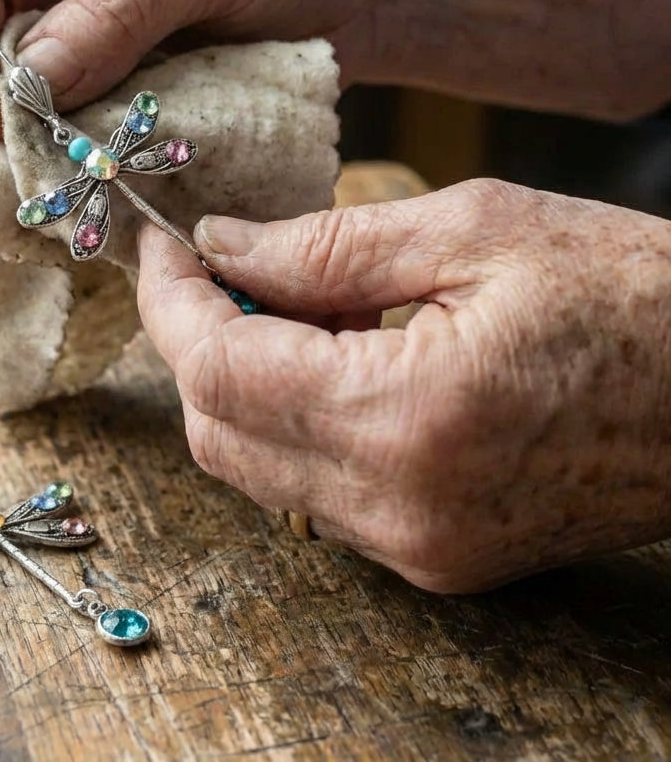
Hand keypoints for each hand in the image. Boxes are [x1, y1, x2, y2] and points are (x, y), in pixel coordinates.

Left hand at [136, 179, 670, 591]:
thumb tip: (222, 247)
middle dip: (193, 339)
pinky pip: (313, 487)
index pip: (220, 369)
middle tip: (213, 262)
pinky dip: (292, 416)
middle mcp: (400, 509)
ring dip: (240, 377)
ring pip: (256, 465)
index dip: (170, 301)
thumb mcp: (475, 229)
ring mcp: (418, 546)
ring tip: (292, 297)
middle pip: (218, 430)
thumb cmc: (633, 294)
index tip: (159, 243)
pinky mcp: (436, 554)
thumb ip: (324, 245)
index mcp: (408, 418)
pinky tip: (333, 352)